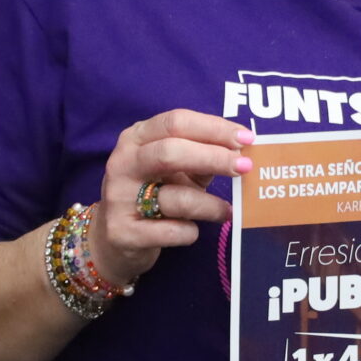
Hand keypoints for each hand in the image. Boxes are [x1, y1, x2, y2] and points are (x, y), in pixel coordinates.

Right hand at [85, 110, 253, 291]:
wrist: (113, 239)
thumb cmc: (153, 194)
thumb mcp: (175, 170)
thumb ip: (202, 156)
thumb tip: (240, 151)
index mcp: (136, 138)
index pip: (176, 122)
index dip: (214, 128)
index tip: (247, 139)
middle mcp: (123, 163)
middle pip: (171, 152)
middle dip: (214, 158)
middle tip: (245, 168)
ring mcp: (119, 198)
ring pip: (175, 198)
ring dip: (210, 205)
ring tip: (226, 211)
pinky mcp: (122, 233)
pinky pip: (171, 232)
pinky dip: (190, 232)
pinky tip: (192, 231)